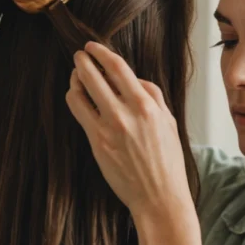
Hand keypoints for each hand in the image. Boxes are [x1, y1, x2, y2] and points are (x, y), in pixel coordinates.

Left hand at [67, 42, 193, 223]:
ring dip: (75, 79)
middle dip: (82, 61)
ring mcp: (108, 128)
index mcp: (147, 105)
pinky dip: (74, 98)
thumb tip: (136, 80)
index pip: (118, 68)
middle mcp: (126, 113)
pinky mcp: (96, 142)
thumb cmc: (167, 162)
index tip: (93, 47)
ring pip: (81, 92)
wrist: (159, 197)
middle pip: (94, 75)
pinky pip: (79, 111)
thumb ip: (154, 97)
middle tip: (78, 55)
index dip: (101, 53)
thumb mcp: (170, 123)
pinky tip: (75, 96)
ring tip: (75, 75)